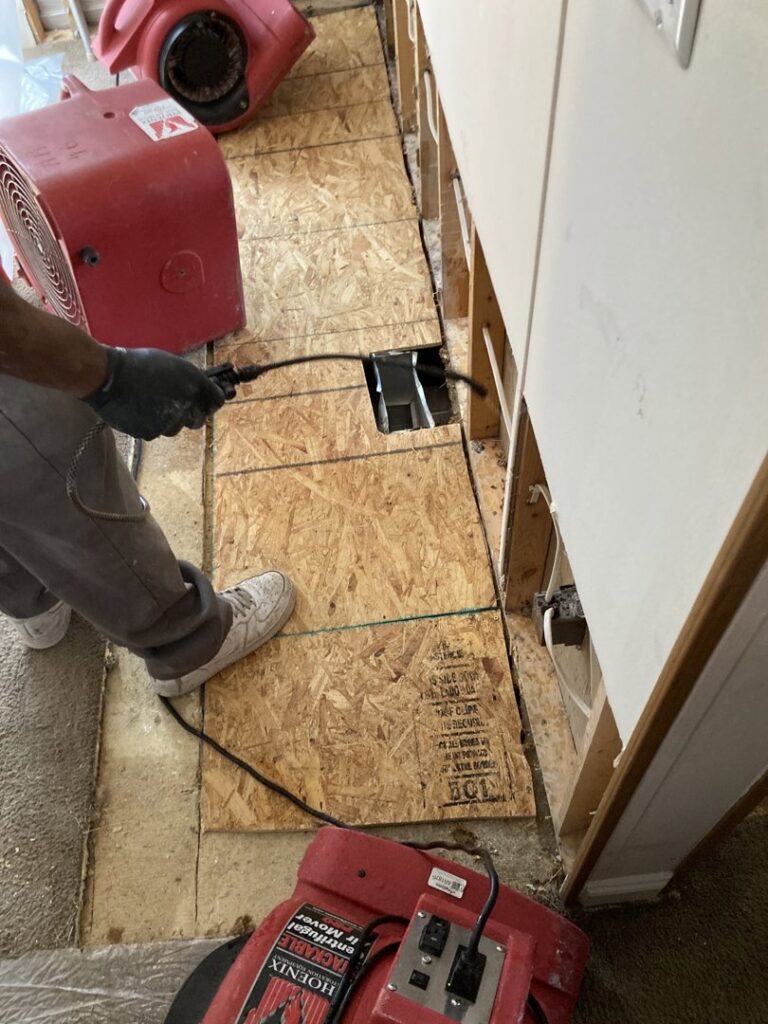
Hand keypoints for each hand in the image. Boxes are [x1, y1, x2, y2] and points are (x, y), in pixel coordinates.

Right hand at [83, 347, 225, 440]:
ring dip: (169, 420)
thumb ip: (189, 380)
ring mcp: (170, 421)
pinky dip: (150, 424)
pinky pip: (156, 432)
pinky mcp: (152, 432)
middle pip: (199, 419)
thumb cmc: (137, 365)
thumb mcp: (171, 364)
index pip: (217, 400)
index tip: (206, 403)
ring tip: (150, 404)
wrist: (109, 377)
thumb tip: (200, 390)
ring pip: (176, 428)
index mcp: (194, 382)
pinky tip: (139, 410)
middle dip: (190, 414)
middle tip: (175, 405)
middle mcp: (187, 403)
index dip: (211, 402)